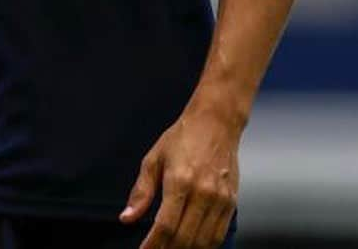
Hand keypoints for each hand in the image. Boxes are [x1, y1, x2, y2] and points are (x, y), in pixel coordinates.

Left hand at [119, 104, 239, 248]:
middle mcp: (202, 192)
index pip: (165, 226)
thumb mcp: (154, 158)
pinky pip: (219, 235)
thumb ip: (141, 191)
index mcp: (180, 180)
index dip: (153, 245)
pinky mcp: (231, 201)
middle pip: (184, 238)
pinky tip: (193, 245)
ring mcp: (219, 199)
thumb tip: (126, 218)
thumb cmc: (183, 137)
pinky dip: (205, 246)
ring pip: (203, 242)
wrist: (216, 121)